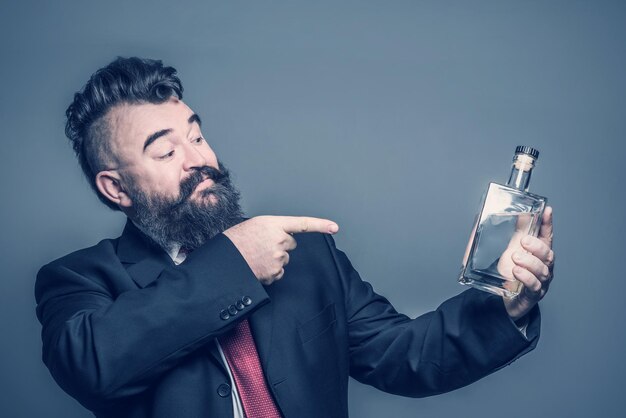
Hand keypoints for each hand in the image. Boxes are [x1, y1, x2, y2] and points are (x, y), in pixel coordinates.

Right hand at [223, 216, 338, 284]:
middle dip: (280, 245)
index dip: (321, 225)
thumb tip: (280, 235)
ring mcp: (278, 257)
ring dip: (273, 259)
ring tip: (256, 257)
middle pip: (290, 243)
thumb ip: (271, 228)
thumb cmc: (235, 242)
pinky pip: (279, 272)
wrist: (224, 261)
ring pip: (284, 259)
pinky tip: (257, 267)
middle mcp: (279, 239)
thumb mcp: (253, 226)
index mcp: (273, 224)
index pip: (303, 224)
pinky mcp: (276, 272)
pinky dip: (270, 271)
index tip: (335, 227)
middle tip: (261, 246)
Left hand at [503, 206, 554, 320]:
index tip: (547, 211)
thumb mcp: (512, 250)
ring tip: (516, 258)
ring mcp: (541, 282)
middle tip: (523, 242)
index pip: (547, 237)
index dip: (548, 224)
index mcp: (539, 254)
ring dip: (530, 262)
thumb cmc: (512, 273)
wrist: (505, 299)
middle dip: (537, 246)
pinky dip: (526, 278)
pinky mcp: (533, 294)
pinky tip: (517, 272)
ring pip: (542, 270)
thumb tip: (518, 214)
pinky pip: (534, 286)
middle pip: (548, 254)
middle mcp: (544, 267)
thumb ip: (517, 234)